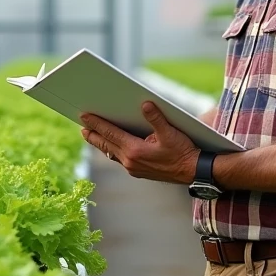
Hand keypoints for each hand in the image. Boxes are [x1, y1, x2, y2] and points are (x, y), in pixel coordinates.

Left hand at [81, 102, 199, 184]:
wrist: (193, 172)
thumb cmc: (183, 151)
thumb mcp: (171, 132)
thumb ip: (156, 118)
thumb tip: (145, 104)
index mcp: (135, 151)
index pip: (110, 134)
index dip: (96, 124)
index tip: (84, 116)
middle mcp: (130, 161)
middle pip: (106, 145)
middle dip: (93, 135)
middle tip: (81, 126)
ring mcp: (133, 168)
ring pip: (111, 153)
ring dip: (101, 144)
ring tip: (91, 135)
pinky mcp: (138, 171)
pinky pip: (119, 159)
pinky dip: (112, 150)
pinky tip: (111, 146)